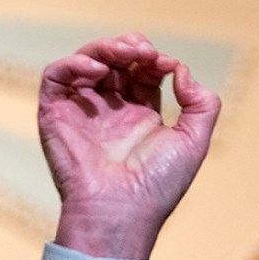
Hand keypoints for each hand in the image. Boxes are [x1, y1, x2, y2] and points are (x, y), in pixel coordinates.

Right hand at [39, 33, 220, 259]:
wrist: (121, 212)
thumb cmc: (158, 185)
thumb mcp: (194, 142)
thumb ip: (202, 105)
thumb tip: (183, 72)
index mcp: (143, 116)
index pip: (145, 72)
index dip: (156, 60)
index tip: (168, 65)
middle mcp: (112, 110)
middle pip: (117, 61)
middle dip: (131, 47)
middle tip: (146, 52)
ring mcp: (84, 110)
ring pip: (87, 61)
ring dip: (106, 48)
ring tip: (125, 52)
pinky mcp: (56, 113)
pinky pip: (57, 76)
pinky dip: (74, 64)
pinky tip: (98, 70)